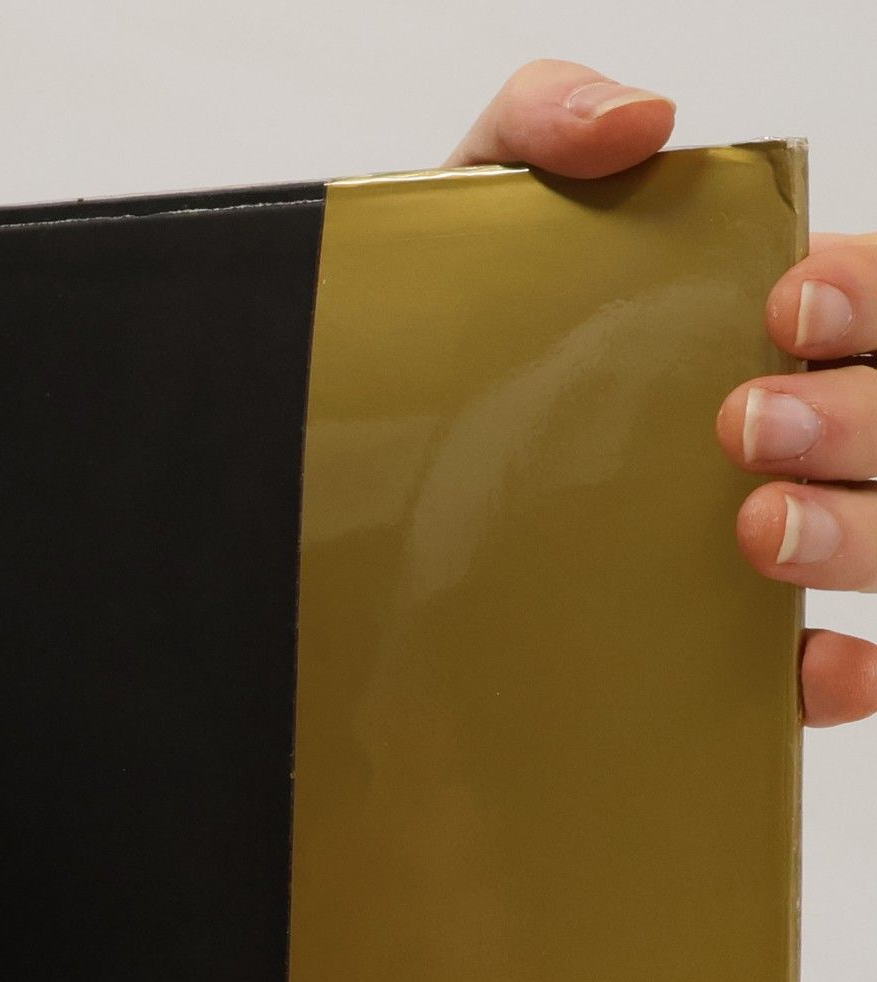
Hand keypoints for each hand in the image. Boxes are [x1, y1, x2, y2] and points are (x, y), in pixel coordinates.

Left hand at [445, 58, 876, 725]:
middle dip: (861, 415)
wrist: (344, 478)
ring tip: (755, 528)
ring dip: (859, 532)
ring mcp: (766, 542)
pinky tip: (819, 667)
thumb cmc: (446, 345)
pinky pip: (824, 676)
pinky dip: (844, 676)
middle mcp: (785, 429)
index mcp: (757, 324)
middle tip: (744, 420)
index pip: (873, 304)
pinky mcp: (718, 651)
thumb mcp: (471, 215)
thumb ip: (542, 127)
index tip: (786, 302)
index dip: (868, 296)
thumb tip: (639, 117)